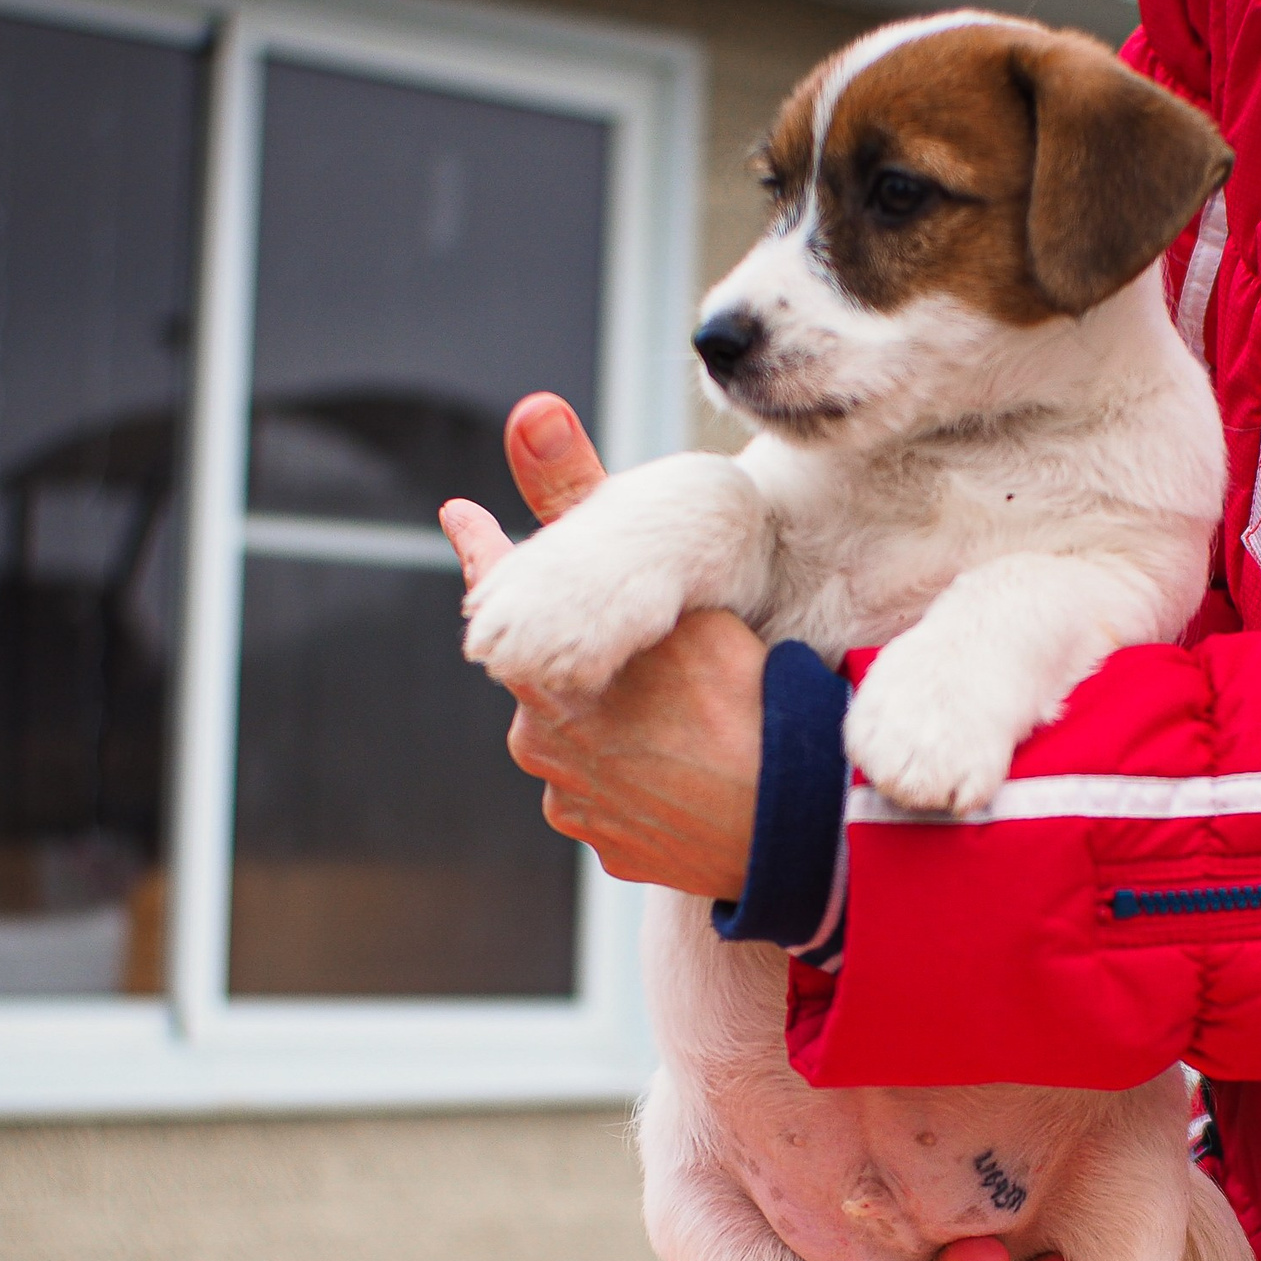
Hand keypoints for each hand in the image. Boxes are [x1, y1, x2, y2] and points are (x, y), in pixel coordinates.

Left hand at [440, 395, 760, 901]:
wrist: (797, 826)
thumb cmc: (748, 698)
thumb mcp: (673, 587)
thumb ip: (586, 505)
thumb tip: (528, 412)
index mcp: (546, 674)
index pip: (497, 592)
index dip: (486, 550)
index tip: (463, 516)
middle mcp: (542, 743)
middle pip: (552, 673)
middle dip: (590, 655)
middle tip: (665, 654)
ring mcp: (574, 803)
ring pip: (585, 739)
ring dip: (620, 723)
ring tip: (696, 721)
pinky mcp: (610, 848)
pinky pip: (616, 799)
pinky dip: (644, 779)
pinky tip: (692, 768)